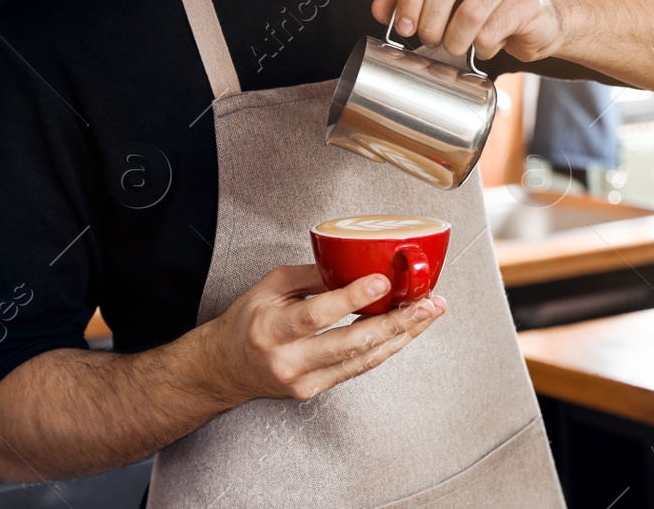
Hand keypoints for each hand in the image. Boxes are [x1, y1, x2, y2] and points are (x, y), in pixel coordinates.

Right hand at [202, 264, 446, 404]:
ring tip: (427, 314)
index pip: (317, 314)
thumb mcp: (271, 286)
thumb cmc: (249, 321)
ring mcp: (303, 381)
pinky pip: (357, 369)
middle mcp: (288, 360)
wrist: (226, 367)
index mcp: (272, 328)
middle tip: (426, 304)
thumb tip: (355, 262)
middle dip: (395, 323)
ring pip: (362, 360)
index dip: (353, 298)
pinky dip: (384, 349)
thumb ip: (312, 276)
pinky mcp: (315, 391)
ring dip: (400, 336)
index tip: (382, 282)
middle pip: (350, 343)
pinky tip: (404, 332)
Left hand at [371, 0, 563, 62]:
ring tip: (455, 46)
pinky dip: (481, 47)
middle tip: (429, 40)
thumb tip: (379, 8)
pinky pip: (491, 31)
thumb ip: (409, 0)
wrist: (534, 19)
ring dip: (455, 40)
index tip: (403, 26)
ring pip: (468, 13)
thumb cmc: (484, 6)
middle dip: (430, 23)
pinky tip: (484, 45)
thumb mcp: (442, 1)